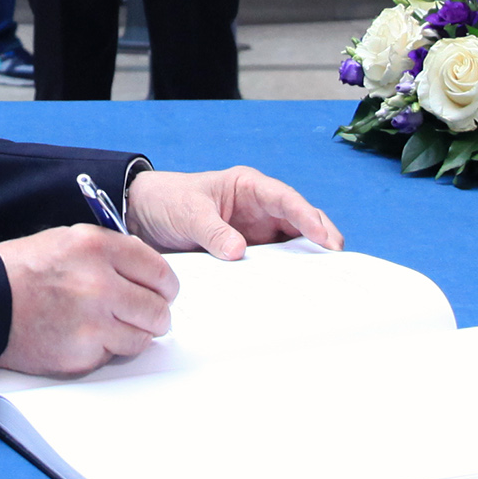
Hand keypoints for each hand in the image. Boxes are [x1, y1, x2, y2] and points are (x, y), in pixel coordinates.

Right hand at [0, 224, 179, 376]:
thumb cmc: (20, 271)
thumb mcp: (68, 240)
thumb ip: (110, 252)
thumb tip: (146, 271)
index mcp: (98, 247)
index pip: (159, 271)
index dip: (166, 286)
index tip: (164, 293)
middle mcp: (100, 283)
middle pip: (158, 310)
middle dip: (155, 315)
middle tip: (144, 316)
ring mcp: (92, 322)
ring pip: (142, 338)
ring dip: (132, 335)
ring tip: (109, 326)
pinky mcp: (81, 354)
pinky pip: (113, 355)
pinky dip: (104, 350)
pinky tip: (82, 336)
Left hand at [126, 164, 342, 261]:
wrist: (140, 215)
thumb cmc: (166, 200)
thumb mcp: (188, 212)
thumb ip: (212, 230)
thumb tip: (239, 252)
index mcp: (248, 187)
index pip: (287, 200)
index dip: (309, 218)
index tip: (324, 239)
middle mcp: (258, 209)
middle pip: (299, 222)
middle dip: (321, 238)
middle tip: (337, 260)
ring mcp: (254, 233)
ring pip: (291, 245)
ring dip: (306, 259)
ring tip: (325, 280)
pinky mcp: (245, 254)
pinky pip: (270, 264)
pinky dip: (283, 274)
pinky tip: (293, 290)